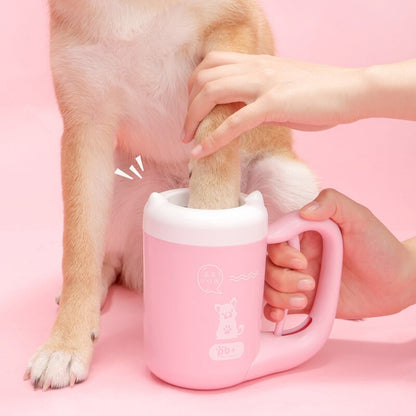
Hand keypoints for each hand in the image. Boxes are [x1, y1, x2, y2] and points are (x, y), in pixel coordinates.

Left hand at [184, 52, 365, 157]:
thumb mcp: (282, 88)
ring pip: (211, 93)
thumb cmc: (320, 92)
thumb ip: (257, 96)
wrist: (352, 90)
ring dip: (193, 119)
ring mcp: (263, 83)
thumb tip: (239, 114)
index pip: (210, 63)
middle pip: (203, 77)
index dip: (193, 85)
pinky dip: (212, 138)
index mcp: (257, 62)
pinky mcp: (274, 103)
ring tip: (188, 140)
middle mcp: (255, 67)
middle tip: (186, 130)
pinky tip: (199, 152)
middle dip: (187, 105)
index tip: (193, 109)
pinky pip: (234, 121)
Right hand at [264, 189, 415, 321]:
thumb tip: (304, 211)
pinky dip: (272, 309)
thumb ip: (332, 203)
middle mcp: (297, 255)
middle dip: (282, 277)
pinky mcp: (303, 300)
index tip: (300, 260)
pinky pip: (275, 305)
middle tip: (309, 281)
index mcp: (304, 234)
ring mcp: (298, 278)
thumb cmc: (379, 247)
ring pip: (268, 286)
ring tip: (304, 298)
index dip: (280, 252)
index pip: (274, 238)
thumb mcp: (359, 217)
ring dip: (280, 295)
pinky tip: (282, 314)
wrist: (397, 283)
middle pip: (267, 264)